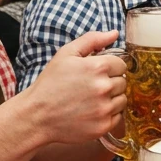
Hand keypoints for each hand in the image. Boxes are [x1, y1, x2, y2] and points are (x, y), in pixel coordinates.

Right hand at [22, 30, 126, 144]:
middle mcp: (104, 87)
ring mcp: (105, 109)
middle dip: (110, 83)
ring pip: (122, 100)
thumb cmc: (50, 83)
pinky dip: (108, 115)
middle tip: (90, 88)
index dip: (109, 68)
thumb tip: (114, 33)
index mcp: (98, 67)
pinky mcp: (103, 126)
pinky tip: (92, 112)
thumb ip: (92, 40)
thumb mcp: (66, 54)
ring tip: (90, 100)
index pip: (121, 65)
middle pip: (123, 82)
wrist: (37, 115)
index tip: (96, 74)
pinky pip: (118, 117)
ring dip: (111, 99)